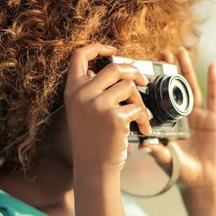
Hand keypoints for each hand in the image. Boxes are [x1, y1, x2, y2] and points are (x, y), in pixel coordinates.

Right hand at [64, 44, 151, 174]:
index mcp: (72, 91)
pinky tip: (142, 131)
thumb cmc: (92, 140)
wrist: (94, 168)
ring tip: (141, 116)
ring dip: (140, 101)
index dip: (98, 46)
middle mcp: (82, 95)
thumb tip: (116, 68)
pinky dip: (143, 119)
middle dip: (134, 72)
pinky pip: (137, 108)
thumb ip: (92, 90)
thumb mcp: (82, 111)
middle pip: (115, 67)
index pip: (79, 55)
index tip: (114, 49)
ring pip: (129, 87)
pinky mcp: (114, 117)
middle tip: (143, 82)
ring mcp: (98, 105)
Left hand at [142, 48, 215, 189]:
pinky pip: (213, 97)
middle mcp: (181, 115)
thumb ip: (157, 151)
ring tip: (181, 52)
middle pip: (174, 88)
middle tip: (162, 52)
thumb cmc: (180, 171)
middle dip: (169, 70)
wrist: (201, 181)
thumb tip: (142, 145)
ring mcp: (198, 115)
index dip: (154, 85)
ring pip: (191, 87)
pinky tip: (213, 67)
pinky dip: (214, 82)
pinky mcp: (214, 118)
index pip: (159, 99)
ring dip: (187, 69)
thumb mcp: (166, 159)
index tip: (145, 70)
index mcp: (167, 122)